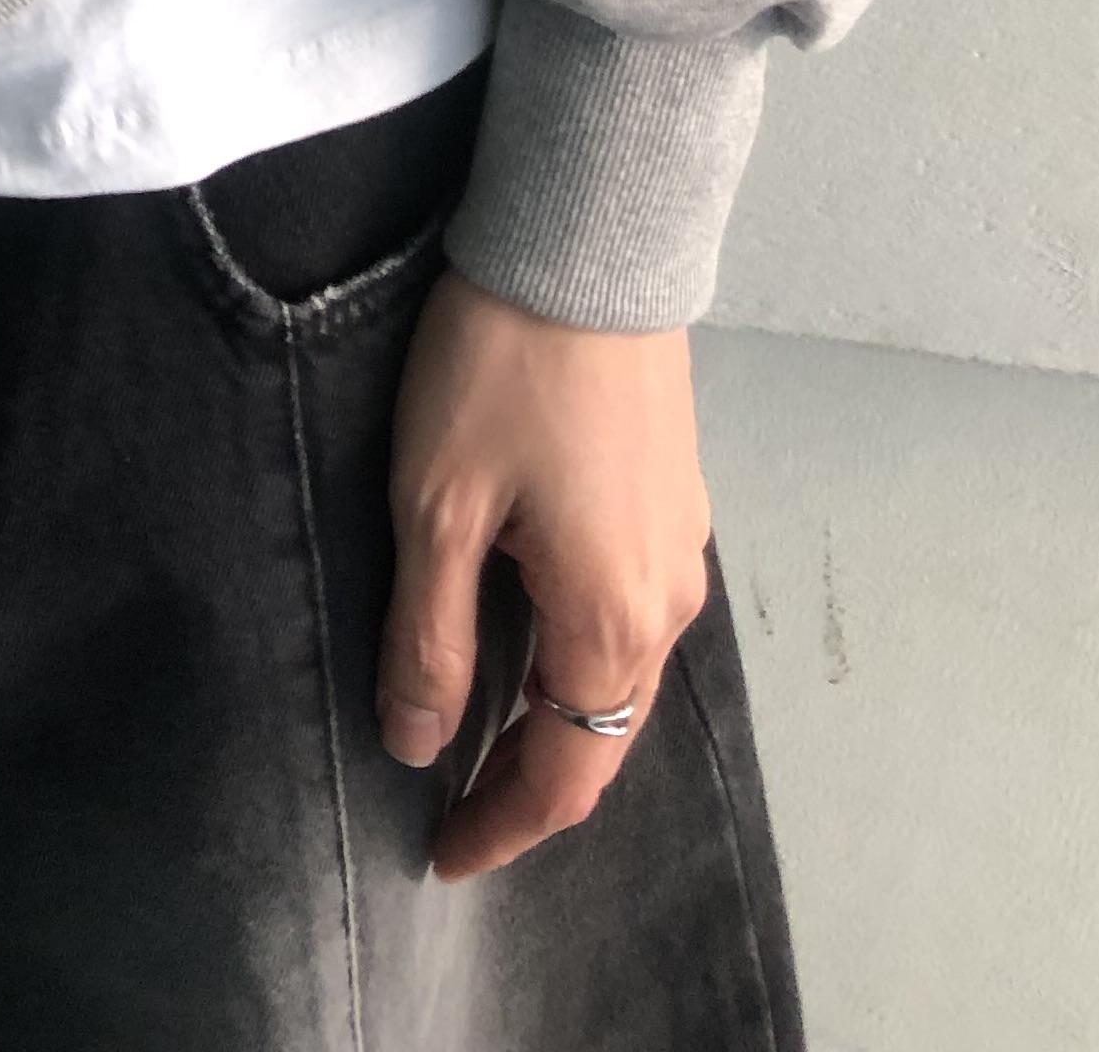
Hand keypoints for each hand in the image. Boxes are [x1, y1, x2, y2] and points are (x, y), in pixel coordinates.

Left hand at [377, 266, 715, 882]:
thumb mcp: (437, 507)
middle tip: (456, 809)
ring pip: (620, 672)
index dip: (502, 824)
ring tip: (482, 732)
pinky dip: (579, 653)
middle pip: (603, 733)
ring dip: (558, 716)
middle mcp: (666, 600)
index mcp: (611, 619)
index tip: (443, 856)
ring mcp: (679, 545)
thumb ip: (431, 637)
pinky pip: (629, 612)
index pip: (564, 772)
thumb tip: (419, 743)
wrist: (589, 243)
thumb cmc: (503, 369)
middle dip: (531, 783)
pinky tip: (528, 636)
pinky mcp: (672, 497)